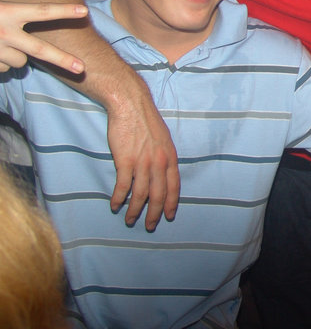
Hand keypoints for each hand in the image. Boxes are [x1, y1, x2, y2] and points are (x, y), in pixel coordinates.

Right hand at [0, 1, 86, 72]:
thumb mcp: (0, 5)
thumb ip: (15, 9)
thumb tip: (32, 7)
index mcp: (7, 12)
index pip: (41, 11)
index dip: (64, 11)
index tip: (85, 11)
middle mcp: (4, 32)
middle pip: (40, 50)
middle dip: (62, 60)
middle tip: (81, 68)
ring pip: (21, 61)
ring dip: (17, 55)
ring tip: (2, 42)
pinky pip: (5, 68)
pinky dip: (2, 61)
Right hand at [105, 75, 179, 230]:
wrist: (131, 105)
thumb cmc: (146, 121)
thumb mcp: (163, 139)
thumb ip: (164, 156)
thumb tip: (163, 172)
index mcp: (170, 157)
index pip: (174, 186)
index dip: (171, 203)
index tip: (168, 216)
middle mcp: (159, 162)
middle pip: (158, 195)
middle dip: (154, 213)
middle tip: (150, 226)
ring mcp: (142, 162)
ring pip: (140, 194)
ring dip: (135, 210)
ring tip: (130, 220)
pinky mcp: (125, 160)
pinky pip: (123, 186)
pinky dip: (119, 198)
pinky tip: (115, 205)